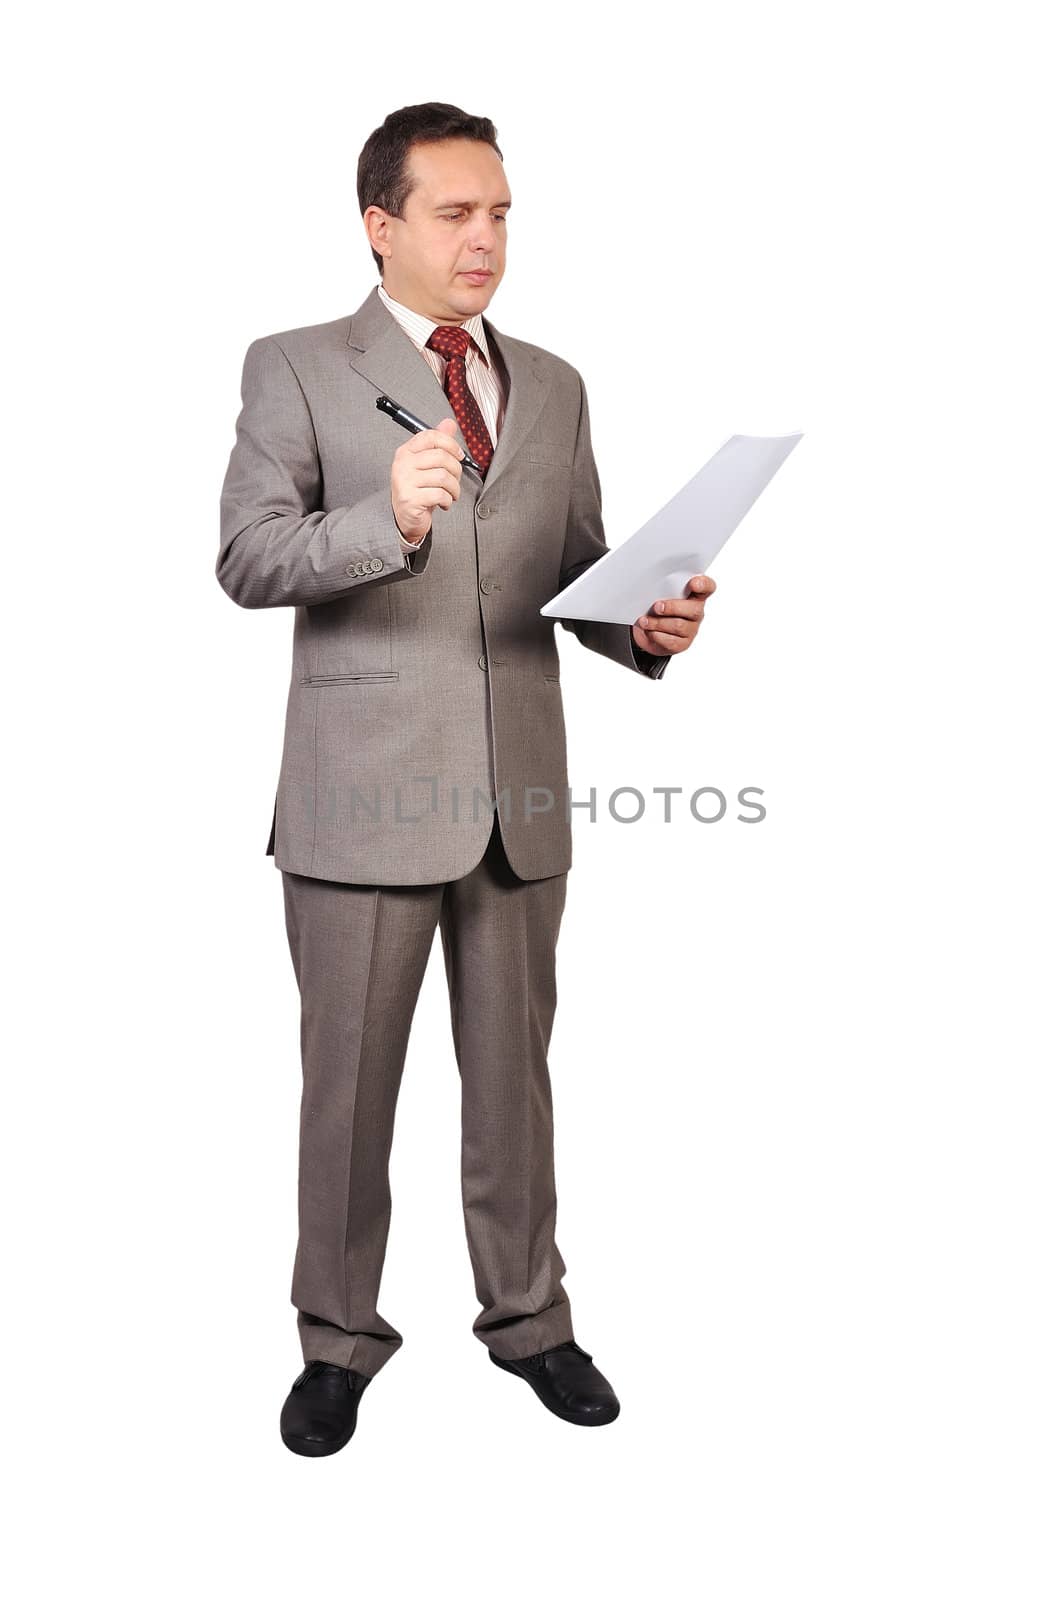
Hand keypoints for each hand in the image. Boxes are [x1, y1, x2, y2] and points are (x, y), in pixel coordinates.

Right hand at [391, 418, 463, 544]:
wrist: (406, 517)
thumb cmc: (418, 490)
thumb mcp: (428, 465)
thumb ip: (438, 443)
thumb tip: (449, 423)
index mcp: (406, 452)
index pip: (431, 436)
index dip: (450, 444)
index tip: (459, 455)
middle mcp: (403, 464)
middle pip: (441, 457)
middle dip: (456, 470)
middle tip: (455, 480)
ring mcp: (405, 481)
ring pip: (443, 476)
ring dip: (454, 488)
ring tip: (451, 494)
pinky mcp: (410, 499)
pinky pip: (439, 494)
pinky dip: (447, 500)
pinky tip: (443, 502)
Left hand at [632, 575, 715, 656]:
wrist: (648, 631)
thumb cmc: (656, 608)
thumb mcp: (659, 595)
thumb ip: (661, 590)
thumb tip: (651, 591)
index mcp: (694, 594)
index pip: (707, 587)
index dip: (703, 585)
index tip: (694, 583)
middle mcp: (696, 611)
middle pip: (694, 609)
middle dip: (673, 607)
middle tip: (656, 607)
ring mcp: (691, 629)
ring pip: (679, 626)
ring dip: (658, 623)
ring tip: (644, 621)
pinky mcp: (682, 644)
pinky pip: (670, 641)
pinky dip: (656, 635)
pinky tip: (648, 630)